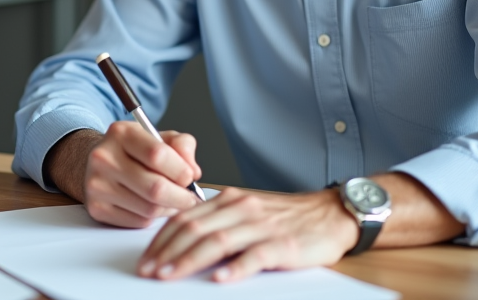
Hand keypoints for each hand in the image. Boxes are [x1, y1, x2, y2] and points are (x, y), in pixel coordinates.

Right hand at [79, 121, 203, 227]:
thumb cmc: (135, 151)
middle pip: (155, 188)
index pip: (158, 155)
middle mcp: (104, 157)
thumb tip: (193, 172)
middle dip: (181, 197)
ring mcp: (97, 185)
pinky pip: (139, 221)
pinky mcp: (97, 209)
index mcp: (121, 133)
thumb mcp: (159, 137)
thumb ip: (182, 146)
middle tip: (190, 198)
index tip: (190, 177)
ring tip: (173, 201)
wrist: (97, 164)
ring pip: (149, 209)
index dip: (181, 170)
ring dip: (169, 208)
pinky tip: (155, 206)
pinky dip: (154, 218)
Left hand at [137, 187, 358, 281]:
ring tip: (170, 275)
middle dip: (167, 251)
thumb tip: (184, 239)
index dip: (162, 239)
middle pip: (195, 229)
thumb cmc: (287, 217)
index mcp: (229, 199)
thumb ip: (218, 221)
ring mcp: (261, 226)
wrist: (331, 214)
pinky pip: (255, 256)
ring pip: (218, 241)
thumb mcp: (247, 211)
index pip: (186, 218)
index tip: (146, 257)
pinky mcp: (282, 244)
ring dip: (189, 259)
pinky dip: (235, 268)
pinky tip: (220, 279)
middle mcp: (241, 209)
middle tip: (149, 271)